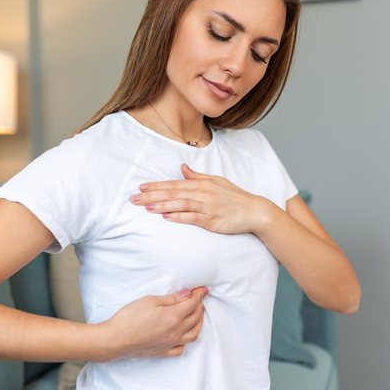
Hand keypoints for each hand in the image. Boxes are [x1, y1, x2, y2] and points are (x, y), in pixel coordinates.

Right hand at [103, 286, 208, 358]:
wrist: (115, 339)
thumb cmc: (129, 317)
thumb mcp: (150, 301)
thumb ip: (172, 298)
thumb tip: (188, 294)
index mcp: (174, 317)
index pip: (193, 303)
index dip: (199, 294)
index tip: (203, 289)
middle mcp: (176, 332)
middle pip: (196, 318)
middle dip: (200, 306)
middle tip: (199, 298)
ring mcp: (170, 343)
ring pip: (193, 334)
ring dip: (198, 323)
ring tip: (197, 314)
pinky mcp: (163, 352)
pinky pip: (181, 349)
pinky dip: (186, 341)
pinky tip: (183, 335)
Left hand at [131, 163, 274, 234]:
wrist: (254, 211)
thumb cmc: (235, 197)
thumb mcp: (217, 181)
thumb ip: (197, 176)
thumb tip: (182, 168)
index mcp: (203, 183)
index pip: (175, 184)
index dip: (157, 185)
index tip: (141, 187)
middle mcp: (204, 193)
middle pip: (174, 193)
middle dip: (153, 195)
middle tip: (134, 198)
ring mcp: (208, 206)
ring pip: (181, 204)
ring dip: (163, 205)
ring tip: (146, 207)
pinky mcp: (212, 220)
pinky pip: (193, 217)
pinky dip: (179, 216)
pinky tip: (167, 217)